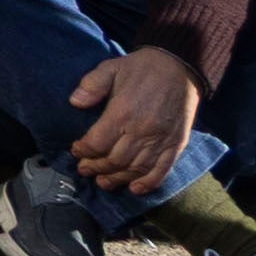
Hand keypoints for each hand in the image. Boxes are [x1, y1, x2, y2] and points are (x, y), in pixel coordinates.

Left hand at [68, 45, 205, 198]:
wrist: (180, 66)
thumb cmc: (141, 68)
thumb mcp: (111, 67)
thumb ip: (91, 85)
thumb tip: (74, 102)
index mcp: (122, 113)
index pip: (97, 143)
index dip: (83, 151)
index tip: (76, 150)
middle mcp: (142, 131)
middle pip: (114, 160)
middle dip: (96, 168)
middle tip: (85, 170)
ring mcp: (161, 140)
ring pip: (135, 169)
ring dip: (117, 179)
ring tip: (103, 181)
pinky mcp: (176, 144)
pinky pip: (162, 170)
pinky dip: (148, 183)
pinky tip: (135, 189)